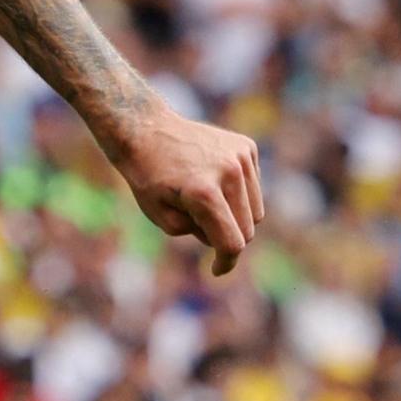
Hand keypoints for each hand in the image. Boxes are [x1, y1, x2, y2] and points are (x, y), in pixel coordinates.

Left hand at [98, 101, 265, 276]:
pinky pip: (254, 187)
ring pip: (255, 211)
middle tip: (198, 226)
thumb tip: (227, 239)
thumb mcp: (160, 215)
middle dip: (226, 236)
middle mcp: (229, 173)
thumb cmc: (148, 177)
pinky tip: (212, 179)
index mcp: (203, 193)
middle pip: (247, 229)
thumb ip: (196, 233)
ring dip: (235, 216)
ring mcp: (241, 157)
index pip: (231, 242)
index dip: (226, 262)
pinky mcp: (247, 147)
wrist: (145, 130)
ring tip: (202, 200)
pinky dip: (238, 193)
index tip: (217, 270)